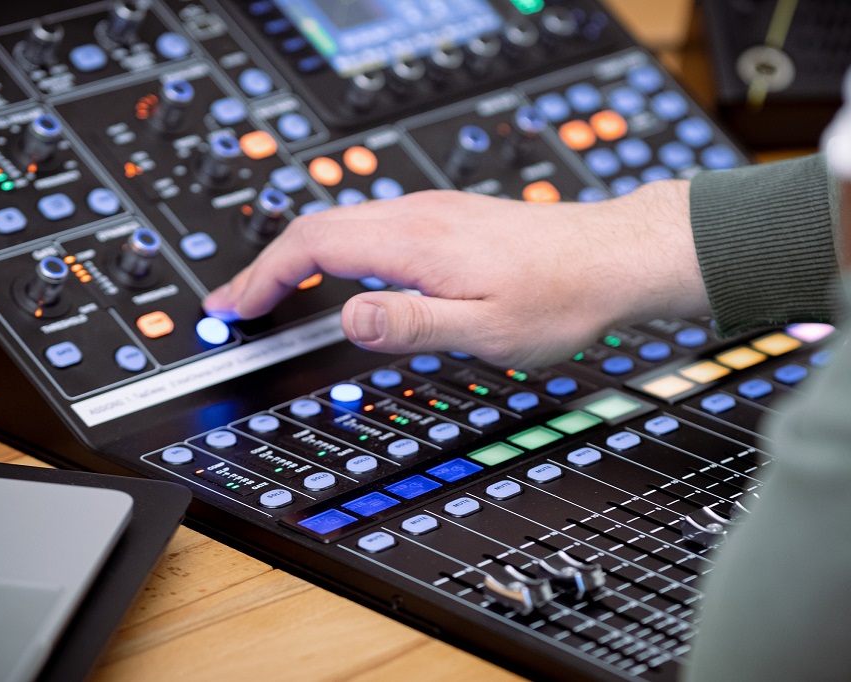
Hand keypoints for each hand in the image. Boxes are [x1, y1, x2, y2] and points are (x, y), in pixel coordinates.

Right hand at [203, 182, 708, 366]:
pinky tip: (340, 275)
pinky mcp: (449, 218)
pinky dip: (335, 250)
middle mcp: (418, 214)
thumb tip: (348, 317)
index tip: (234, 307)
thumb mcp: (486, 329)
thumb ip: (411, 324)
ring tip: (274, 293)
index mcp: (416, 242)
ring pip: (343, 223)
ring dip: (299, 256)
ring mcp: (433, 211)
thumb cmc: (563, 295)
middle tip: (235, 303)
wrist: (616, 256)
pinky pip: (371, 226)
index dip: (263, 277)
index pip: (312, 247)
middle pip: (316, 226)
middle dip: (266, 265)